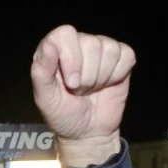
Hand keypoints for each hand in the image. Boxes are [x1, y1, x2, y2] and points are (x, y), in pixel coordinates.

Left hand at [31, 25, 134, 167]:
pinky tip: (108, 84)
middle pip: (91, 43)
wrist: (88, 133)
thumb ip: (41, 71)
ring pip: (109, 49)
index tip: (71, 83)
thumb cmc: (63, 115)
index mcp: (55, 49)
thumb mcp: (45, 98)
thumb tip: (50, 44)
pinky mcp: (121, 59)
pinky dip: (118, 74)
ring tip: (92, 89)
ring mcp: (101, 50)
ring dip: (102, 77)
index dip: (71, 58)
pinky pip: (126, 55)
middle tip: (80, 91)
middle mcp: (78, 44)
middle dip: (87, 75)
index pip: (65, 34)